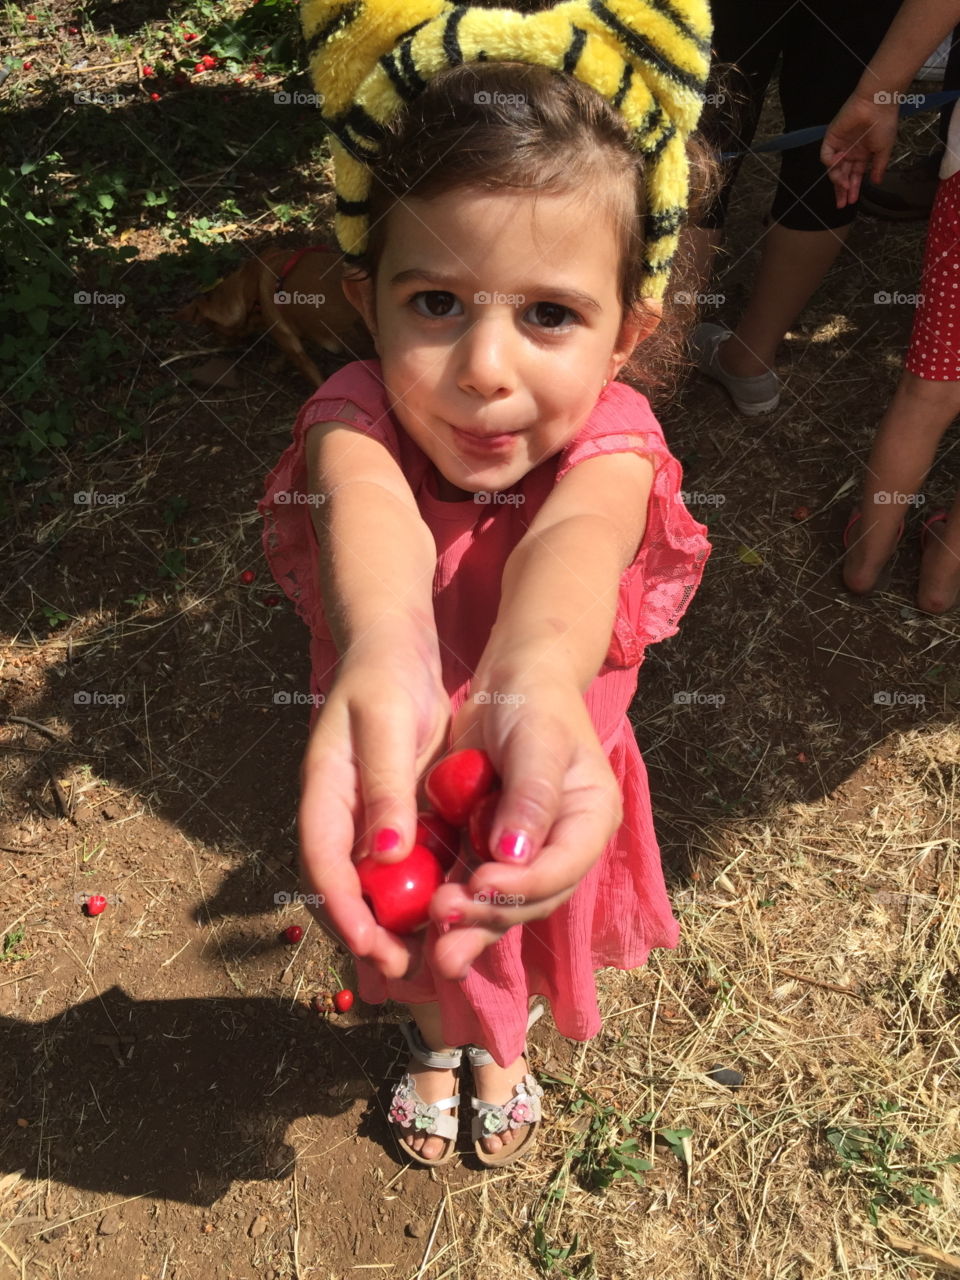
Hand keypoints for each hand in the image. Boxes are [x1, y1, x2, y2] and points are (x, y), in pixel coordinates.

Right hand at [297, 636, 448, 980]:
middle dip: (366, 933)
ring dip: (391, 925)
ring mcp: (365, 817)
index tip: (369, 944)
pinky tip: (444, 919)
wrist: (394, 647)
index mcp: (323, 790)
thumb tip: (386, 857)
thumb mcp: (387, 723)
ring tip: (425, 960)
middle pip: (341, 887)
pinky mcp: (393, 816)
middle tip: (403, 968)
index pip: (321, 861)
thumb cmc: (386, 676)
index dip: (342, 908)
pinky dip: (416, 896)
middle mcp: (339, 813)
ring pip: (370, 886)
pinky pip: (399, 868)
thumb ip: (385, 788)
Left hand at [427, 674, 622, 980]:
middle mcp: (563, 846)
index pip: (563, 866)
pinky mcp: (491, 852)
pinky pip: (474, 890)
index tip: (479, 883)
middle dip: (489, 916)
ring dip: (469, 928)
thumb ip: (530, 795)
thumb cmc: (533, 701)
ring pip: (502, 905)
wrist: (512, 683)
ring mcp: (527, 855)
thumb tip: (514, 855)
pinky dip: (452, 909)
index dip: (523, 884)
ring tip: (436, 954)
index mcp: (590, 818)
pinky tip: (423, 929)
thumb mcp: (537, 738)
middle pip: (532, 898)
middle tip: (444, 920)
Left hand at [821, 90, 899, 208]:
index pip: (854, 176)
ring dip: (837, 179)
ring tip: (844, 186)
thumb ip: (878, 167)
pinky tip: (839, 163)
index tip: (851, 201)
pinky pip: (826, 154)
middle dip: (841, 190)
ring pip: (834, 168)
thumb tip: (876, 182)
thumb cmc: (884, 124)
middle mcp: (850, 151)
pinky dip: (830, 162)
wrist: (877, 103)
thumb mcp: (884, 150)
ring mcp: (840, 145)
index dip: (852, 189)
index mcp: (862, 154)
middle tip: (841, 204)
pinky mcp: (831, 137)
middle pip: (842, 175)